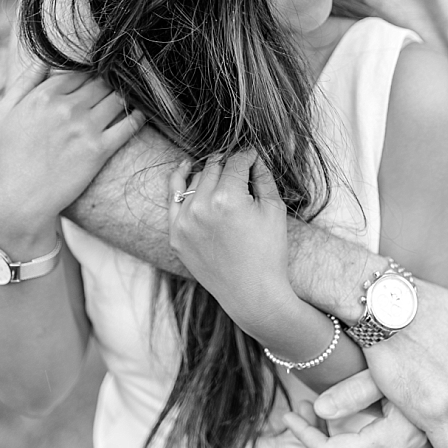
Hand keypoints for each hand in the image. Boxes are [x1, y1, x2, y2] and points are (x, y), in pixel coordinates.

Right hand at [0, 68, 143, 247]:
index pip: (79, 72)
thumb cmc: (8, 156)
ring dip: (127, 97)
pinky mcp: (101, 150)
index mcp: (44, 96)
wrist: (19, 199)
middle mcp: (67, 108)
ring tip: (131, 99)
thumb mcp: (4, 113)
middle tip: (118, 88)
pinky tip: (140, 114)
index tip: (96, 81)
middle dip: (109, 84)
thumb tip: (44, 60)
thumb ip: (24, 83)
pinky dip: (139, 116)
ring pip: (119, 99)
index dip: (89, 75)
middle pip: (102, 83)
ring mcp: (86, 128)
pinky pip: (131, 124)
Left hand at [168, 150, 290, 306]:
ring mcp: (184, 221)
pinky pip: (173, 198)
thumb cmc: (269, 252)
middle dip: (230, 163)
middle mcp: (201, 206)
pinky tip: (185, 169)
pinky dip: (179, 182)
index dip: (249, 155)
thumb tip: (254, 158)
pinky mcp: (175, 234)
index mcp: (228, 198)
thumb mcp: (274, 210)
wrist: (251, 292)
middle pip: (215, 167)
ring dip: (211, 175)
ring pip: (196, 180)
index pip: (237, 161)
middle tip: (243, 166)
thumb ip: (263, 178)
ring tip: (226, 179)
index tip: (255, 155)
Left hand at [284, 387, 433, 447]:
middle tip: (306, 408)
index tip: (292, 413)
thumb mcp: (387, 375)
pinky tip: (346, 437)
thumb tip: (318, 408)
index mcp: (393, 441)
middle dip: (311, 440)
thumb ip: (352, 392)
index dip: (304, 435)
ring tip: (324, 419)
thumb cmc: (424, 371)